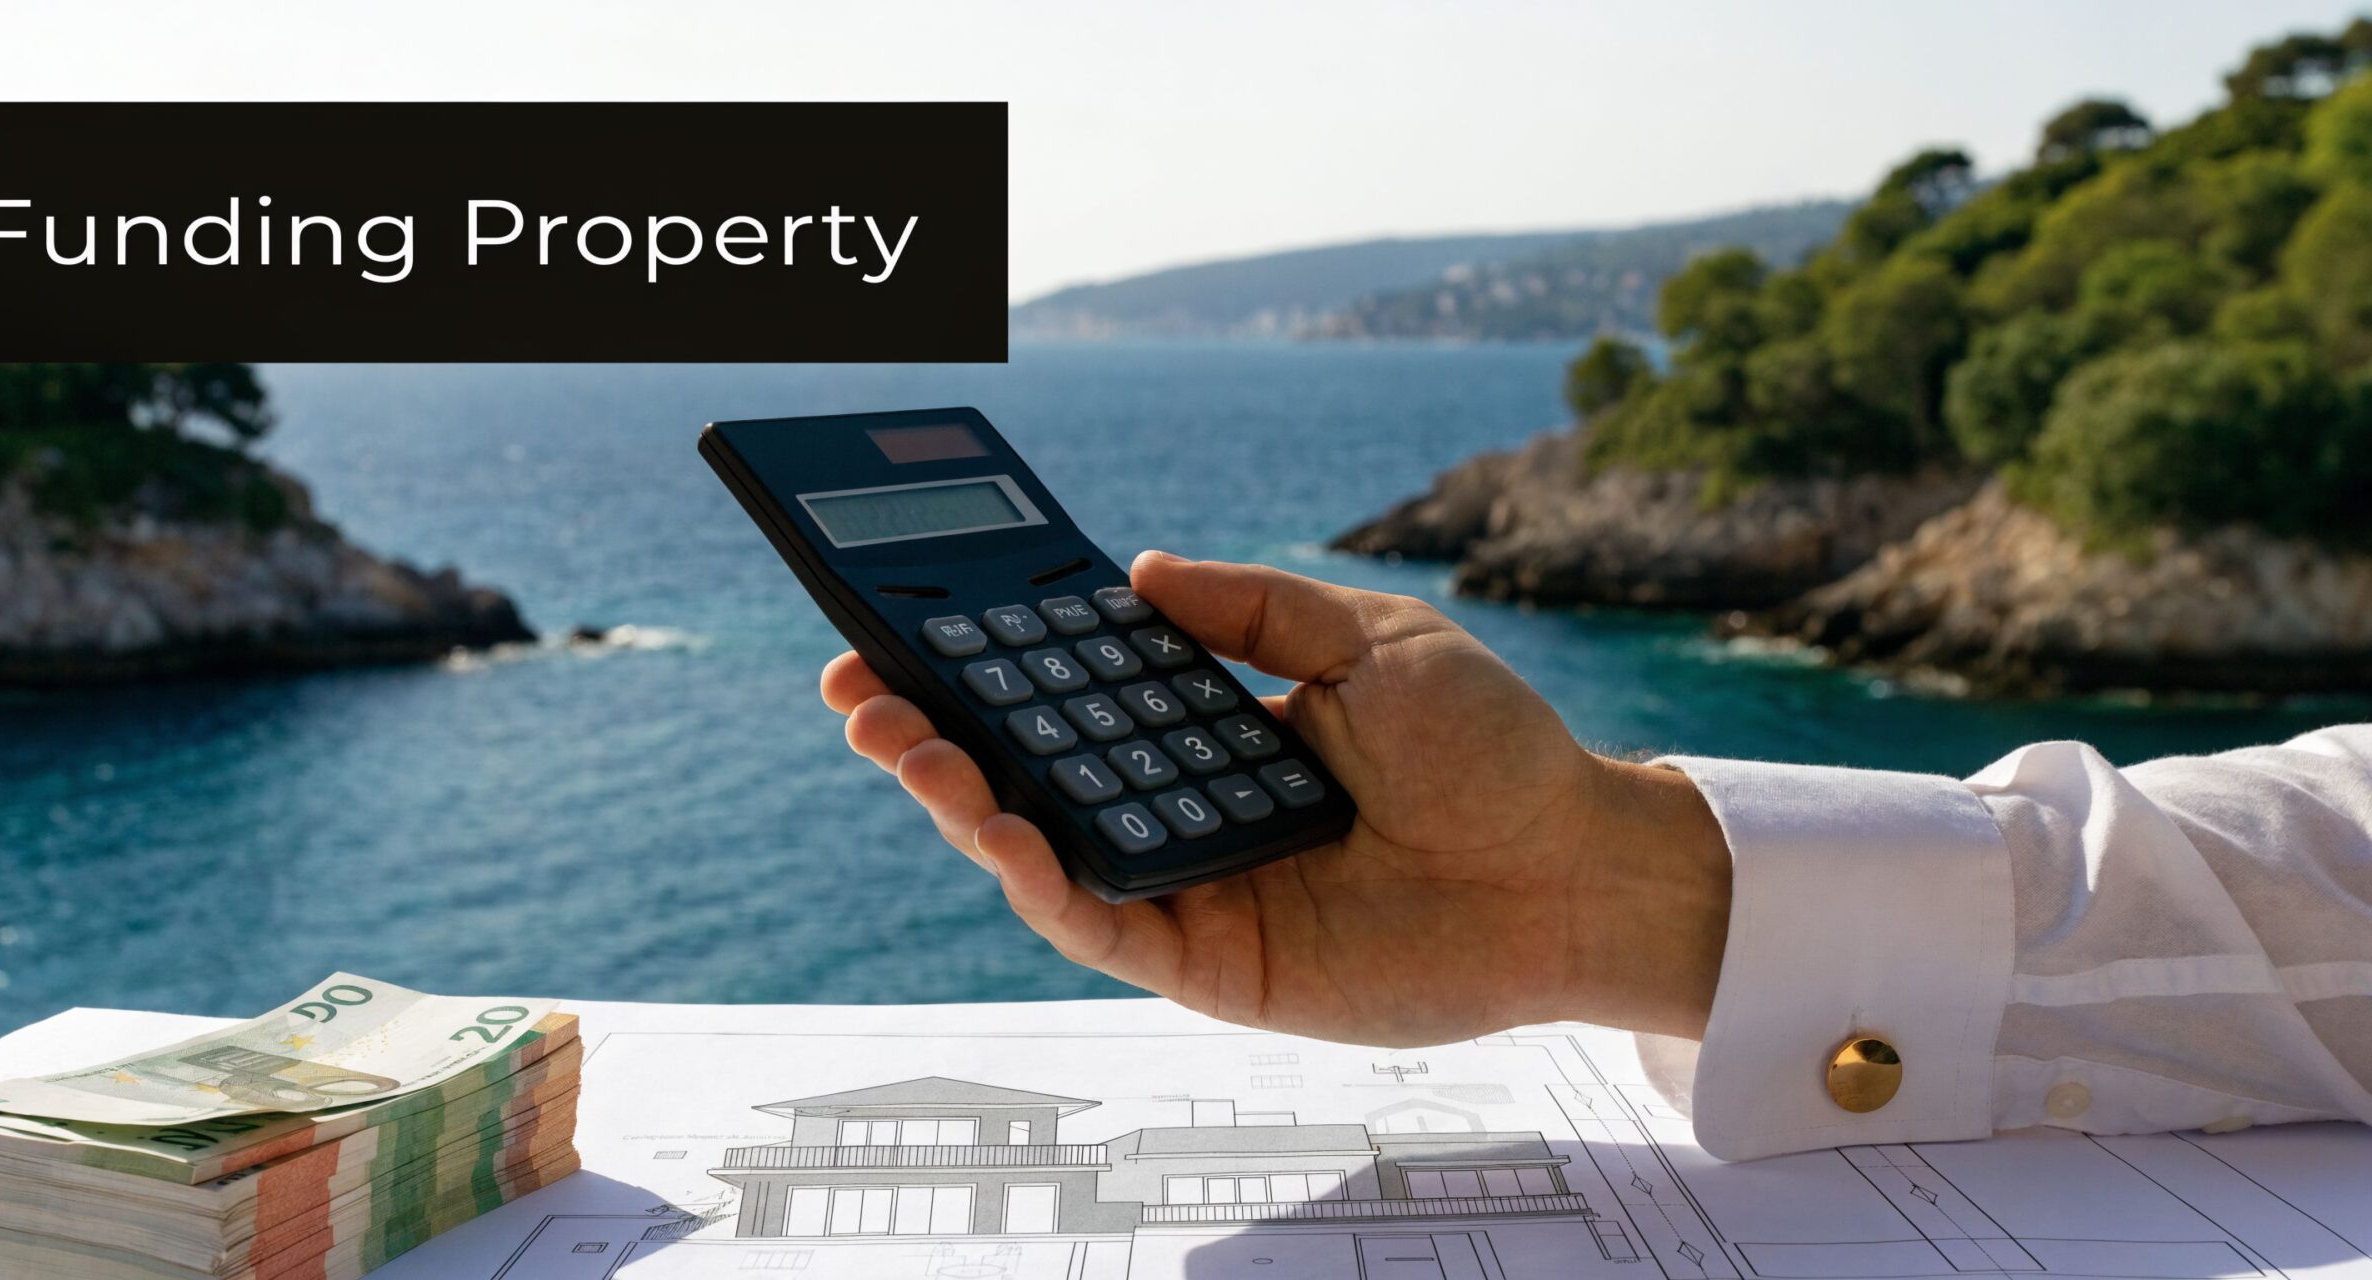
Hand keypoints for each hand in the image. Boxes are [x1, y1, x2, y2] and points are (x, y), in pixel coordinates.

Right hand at [822, 551, 1730, 1046]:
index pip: (1078, 695)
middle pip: (1036, 774)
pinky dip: (1043, 883)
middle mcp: (1186, 809)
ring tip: (903, 744)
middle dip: (939, 733)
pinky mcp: (1212, 962)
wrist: (1574, 866)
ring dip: (964, 800)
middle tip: (860, 689)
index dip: (994, 665)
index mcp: (1216, 729)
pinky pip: (1103, 927)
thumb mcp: (1367, 640)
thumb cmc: (1494, 751)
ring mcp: (1192, 887)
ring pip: (1046, 851)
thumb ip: (1252, 609)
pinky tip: (998, 833)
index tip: (908, 623)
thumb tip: (1140, 568)